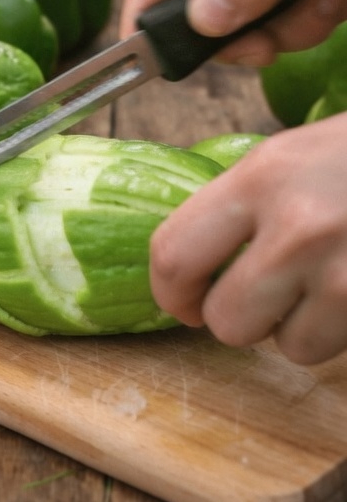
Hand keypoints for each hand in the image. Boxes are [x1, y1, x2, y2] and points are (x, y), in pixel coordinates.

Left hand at [150, 113, 346, 363]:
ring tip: (325, 286)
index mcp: (262, 177)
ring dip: (301, 329)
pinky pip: (340, 349)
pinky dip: (344, 332)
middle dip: (240, 319)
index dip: (172, 292)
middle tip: (260, 299)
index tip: (184, 300)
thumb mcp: (294, 152)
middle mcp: (300, 227)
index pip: (174, 255)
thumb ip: (242, 202)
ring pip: (290, 347)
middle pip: (226, 322)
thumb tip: (193, 259)